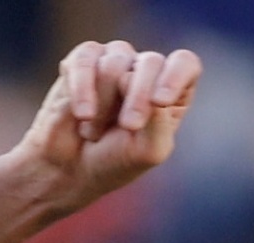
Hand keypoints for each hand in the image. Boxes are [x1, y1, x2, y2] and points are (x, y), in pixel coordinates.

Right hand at [16, 40, 201, 214]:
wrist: (68, 171)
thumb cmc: (114, 162)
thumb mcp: (148, 150)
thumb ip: (158, 118)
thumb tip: (131, 78)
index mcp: (171, 91)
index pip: (185, 64)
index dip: (174, 77)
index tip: (160, 101)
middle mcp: (144, 71)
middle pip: (151, 62)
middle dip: (138, 97)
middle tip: (127, 126)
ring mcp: (114, 61)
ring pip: (116, 62)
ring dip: (104, 104)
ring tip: (93, 131)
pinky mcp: (83, 61)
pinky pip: (86, 60)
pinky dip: (82, 89)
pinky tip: (81, 114)